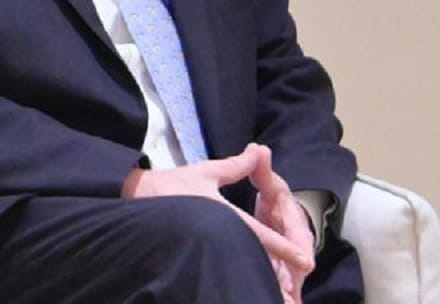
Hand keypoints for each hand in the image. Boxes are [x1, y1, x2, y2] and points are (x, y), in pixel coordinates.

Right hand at [123, 143, 313, 301]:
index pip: (261, 235)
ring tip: (276, 296)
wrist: (133, 198)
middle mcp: (216, 236)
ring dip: (253, 278)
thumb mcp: (208, 172)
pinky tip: (242, 284)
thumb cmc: (172, 184)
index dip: (284, 249)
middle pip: (252, 258)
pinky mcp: (189, 256)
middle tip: (295, 292)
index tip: (305, 261)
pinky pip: (217, 267)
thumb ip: (237, 166)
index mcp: (224, 216)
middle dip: (273, 274)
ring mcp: (202, 249)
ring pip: (235, 266)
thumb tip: (260, 150)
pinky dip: (231, 276)